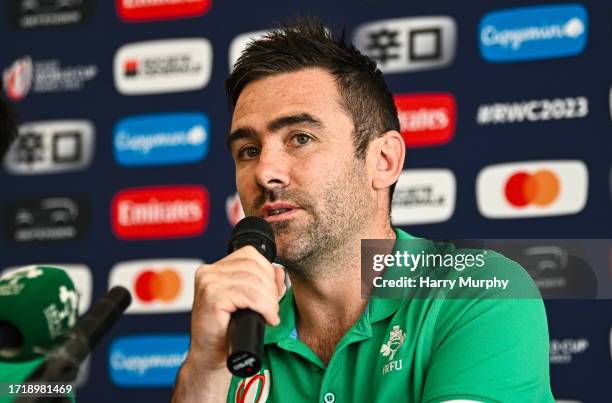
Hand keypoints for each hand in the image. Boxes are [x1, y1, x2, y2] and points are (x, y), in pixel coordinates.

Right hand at [187, 245, 285, 371]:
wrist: (210, 356)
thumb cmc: (227, 331)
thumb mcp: (248, 303)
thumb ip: (264, 285)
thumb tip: (279, 270)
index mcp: (214, 269)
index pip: (249, 255)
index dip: (268, 271)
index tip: (273, 292)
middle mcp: (208, 272)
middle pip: (253, 266)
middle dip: (270, 287)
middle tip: (273, 308)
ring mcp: (208, 283)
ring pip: (252, 281)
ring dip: (269, 300)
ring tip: (271, 314)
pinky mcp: (212, 297)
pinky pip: (248, 295)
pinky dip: (264, 307)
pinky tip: (268, 319)